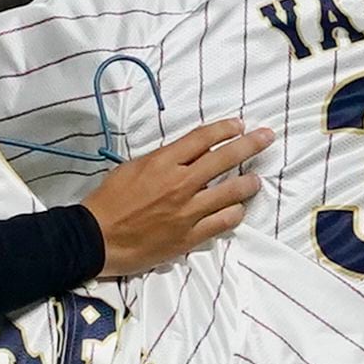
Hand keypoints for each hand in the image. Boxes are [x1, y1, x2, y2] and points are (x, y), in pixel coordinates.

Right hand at [81, 120, 272, 275]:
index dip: (225, 129)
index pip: (203, 138)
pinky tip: (238, 210)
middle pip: (225, 158)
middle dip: (251, 144)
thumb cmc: (109, 201)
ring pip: (232, 192)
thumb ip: (163, 160)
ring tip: (255, 180)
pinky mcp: (190, 236)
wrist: (96, 238)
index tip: (239, 125)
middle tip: (267, 137)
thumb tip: (188, 154)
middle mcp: (180, 183)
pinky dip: (235, 214)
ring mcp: (188, 211)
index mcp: (163, 162)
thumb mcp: (132, 168)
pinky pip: (224, 222)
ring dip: (248, 183)